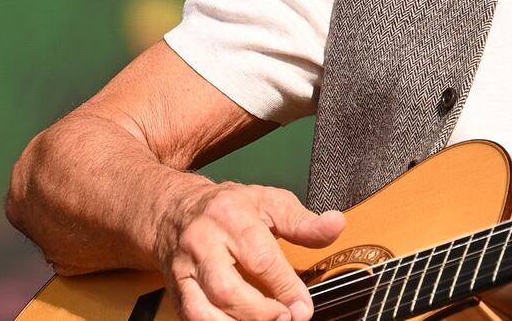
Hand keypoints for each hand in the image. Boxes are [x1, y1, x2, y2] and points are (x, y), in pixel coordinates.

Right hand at [155, 181, 345, 320]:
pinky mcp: (176, 289)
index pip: (261, 258)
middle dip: (261, 312)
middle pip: (227, 288)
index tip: (303, 306)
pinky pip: (191, 316)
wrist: (177, 211)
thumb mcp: (271, 203)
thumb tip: (336, 225)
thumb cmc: (231, 208)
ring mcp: (184, 268)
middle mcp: (202, 243)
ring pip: (203, 309)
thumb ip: (303, 222)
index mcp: (231, 217)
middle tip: (286, 318)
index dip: (286, 287)